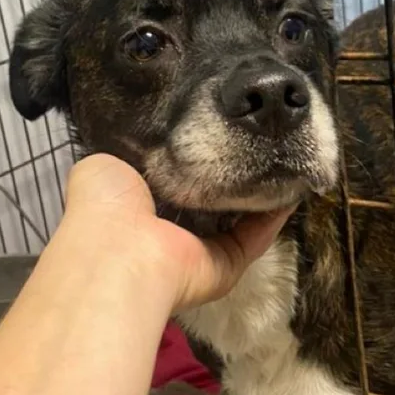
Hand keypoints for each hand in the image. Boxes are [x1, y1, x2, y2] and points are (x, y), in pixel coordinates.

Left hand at [62, 154, 293, 313]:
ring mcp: (198, 253)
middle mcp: (170, 233)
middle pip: (209, 203)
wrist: (119, 247)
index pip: (173, 182)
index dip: (195, 157)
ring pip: (237, 221)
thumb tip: (136, 137)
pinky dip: (273, 216)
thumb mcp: (104, 161)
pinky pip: (255, 239)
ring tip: (280, 157)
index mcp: (140, 209)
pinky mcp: (225, 266)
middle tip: (257, 141)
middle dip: (232, 175)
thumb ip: (126, 149)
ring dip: (258, 193)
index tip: (216, 128)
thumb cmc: (105, 203)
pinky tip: (290, 186)